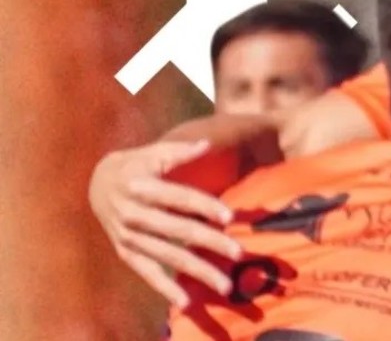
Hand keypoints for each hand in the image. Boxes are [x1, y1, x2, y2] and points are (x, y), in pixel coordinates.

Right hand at [88, 140, 242, 307]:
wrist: (97, 183)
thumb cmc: (136, 164)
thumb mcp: (153, 152)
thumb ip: (179, 151)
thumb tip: (205, 144)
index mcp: (141, 186)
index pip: (178, 197)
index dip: (204, 206)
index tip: (229, 216)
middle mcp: (133, 214)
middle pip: (178, 230)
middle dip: (210, 242)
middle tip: (238, 252)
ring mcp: (128, 236)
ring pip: (168, 256)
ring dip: (197, 271)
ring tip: (225, 285)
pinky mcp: (126, 251)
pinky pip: (148, 273)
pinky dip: (166, 289)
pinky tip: (187, 302)